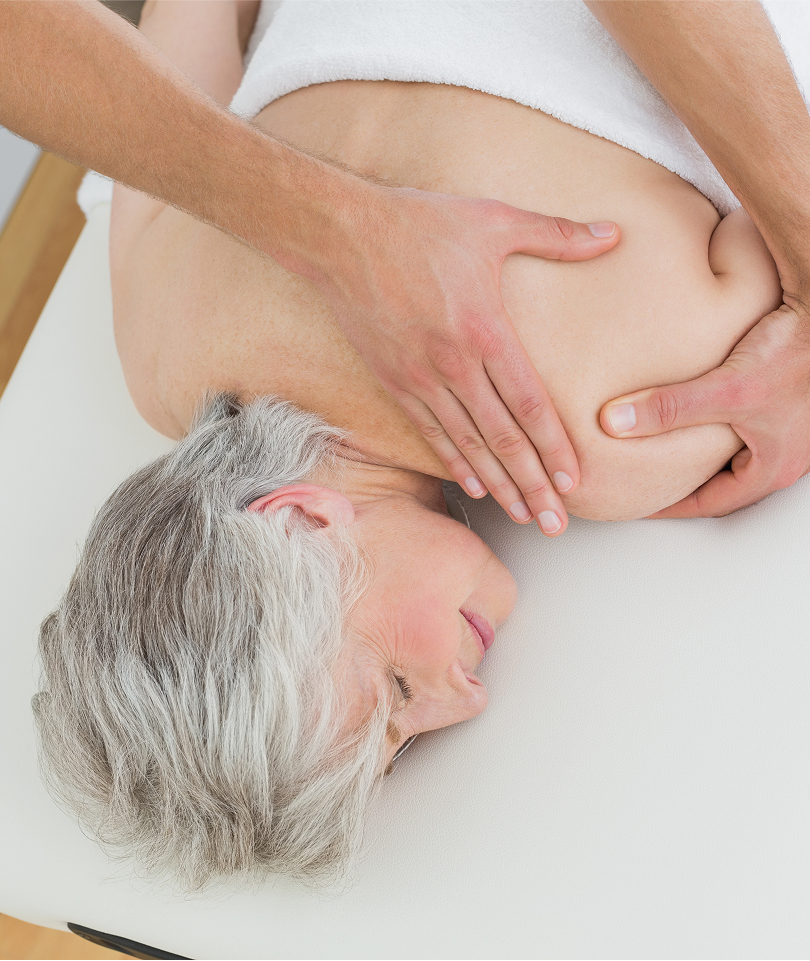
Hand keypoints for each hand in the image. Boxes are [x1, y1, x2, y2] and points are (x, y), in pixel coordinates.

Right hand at [320, 185, 618, 534]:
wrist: (340, 235)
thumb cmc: (420, 223)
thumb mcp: (494, 221)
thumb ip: (557, 235)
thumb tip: (614, 232)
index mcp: (486, 331)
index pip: (531, 406)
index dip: (555, 448)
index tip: (574, 482)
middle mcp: (455, 365)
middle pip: (504, 439)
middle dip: (533, 485)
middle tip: (556, 523)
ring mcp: (421, 378)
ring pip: (467, 445)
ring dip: (498, 485)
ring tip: (522, 516)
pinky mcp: (394, 381)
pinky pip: (430, 432)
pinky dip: (453, 462)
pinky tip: (473, 487)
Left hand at [599, 302, 809, 517]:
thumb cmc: (795, 354)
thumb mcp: (726, 388)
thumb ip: (670, 407)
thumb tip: (614, 422)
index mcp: (770, 469)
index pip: (709, 504)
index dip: (670, 506)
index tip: (639, 504)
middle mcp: (783, 456)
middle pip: (722, 486)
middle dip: (685, 486)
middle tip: (647, 482)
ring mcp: (787, 432)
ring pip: (733, 458)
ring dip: (700, 458)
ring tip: (663, 451)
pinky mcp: (783, 404)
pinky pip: (741, 429)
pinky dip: (713, 431)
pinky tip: (695, 417)